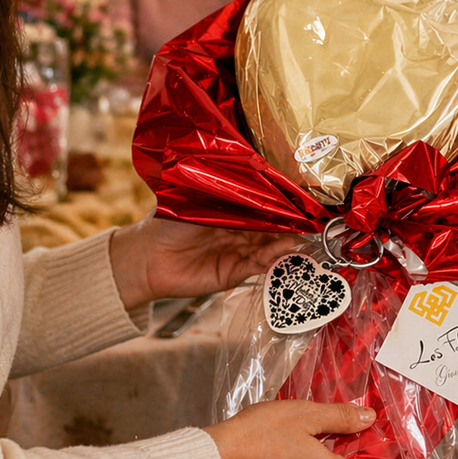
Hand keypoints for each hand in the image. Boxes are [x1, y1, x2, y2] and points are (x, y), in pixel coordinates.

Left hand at [109, 213, 297, 309]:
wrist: (146, 258)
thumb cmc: (167, 223)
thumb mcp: (199, 202)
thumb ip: (229, 198)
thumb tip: (260, 186)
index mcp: (233, 209)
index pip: (264, 205)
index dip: (282, 203)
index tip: (302, 199)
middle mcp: (241, 230)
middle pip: (273, 226)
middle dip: (292, 224)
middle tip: (311, 219)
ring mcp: (240, 252)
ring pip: (271, 246)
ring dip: (287, 242)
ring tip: (301, 236)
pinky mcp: (236, 272)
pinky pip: (260, 265)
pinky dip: (274, 259)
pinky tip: (285, 252)